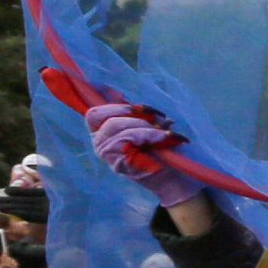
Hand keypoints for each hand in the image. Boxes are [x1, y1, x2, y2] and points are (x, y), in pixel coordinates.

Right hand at [83, 100, 201, 207]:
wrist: (173, 177)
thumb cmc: (159, 149)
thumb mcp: (145, 125)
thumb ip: (136, 112)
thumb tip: (122, 90)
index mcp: (101, 132)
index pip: (94, 115)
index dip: (115, 107)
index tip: (137, 108)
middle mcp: (99, 144)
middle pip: (110, 122)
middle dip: (138, 119)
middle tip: (158, 123)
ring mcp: (108, 156)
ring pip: (121, 131)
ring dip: (147, 129)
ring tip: (165, 134)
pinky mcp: (119, 164)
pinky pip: (131, 142)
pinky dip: (152, 136)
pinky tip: (166, 138)